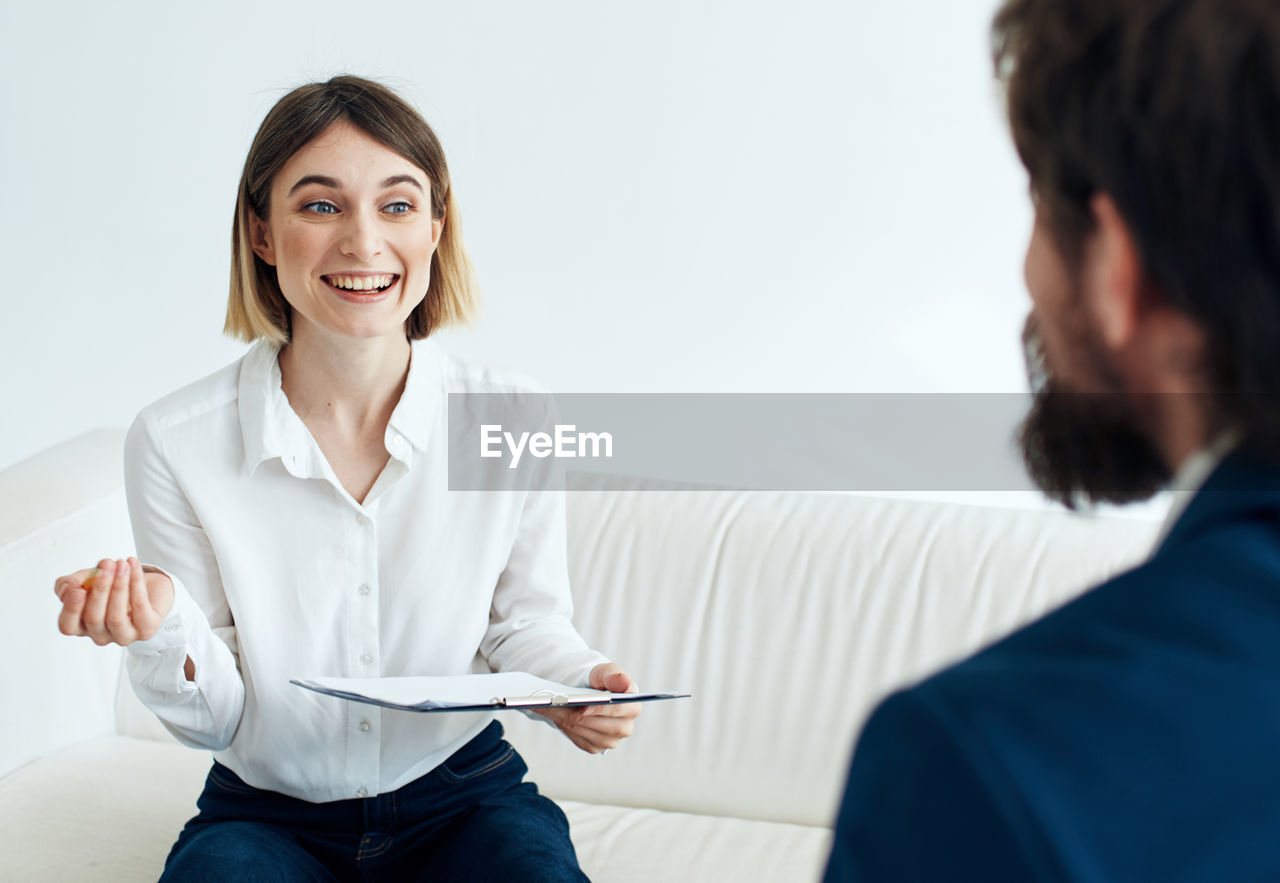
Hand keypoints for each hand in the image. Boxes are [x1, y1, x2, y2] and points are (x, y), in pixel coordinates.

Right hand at [54, 557, 174, 646]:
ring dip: (119, 586)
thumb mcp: (86, 578)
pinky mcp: (146, 630)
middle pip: (93, 618)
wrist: (148, 584)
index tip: (77, 590)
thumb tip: (67, 590)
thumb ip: (69, 583)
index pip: (68, 626)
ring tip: (122, 564)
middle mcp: (101, 635)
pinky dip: (136, 583)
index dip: (71, 610)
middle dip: (100, 589)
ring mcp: (124, 635)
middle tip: (107, 565)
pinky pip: (140, 607)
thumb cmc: (112, 585)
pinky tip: (134, 566)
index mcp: (82, 626)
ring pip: (116, 617)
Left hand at [532, 662, 641, 754]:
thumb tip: (624, 684)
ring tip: (553, 710)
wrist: (587, 693)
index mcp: (633, 706)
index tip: (582, 707)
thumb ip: (614, 675)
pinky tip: (558, 717)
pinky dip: (569, 729)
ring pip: (589, 734)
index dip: (601, 710)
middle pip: (603, 726)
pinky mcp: (596, 747)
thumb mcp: (605, 672)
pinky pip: (582, 741)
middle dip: (580, 717)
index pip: (621, 711)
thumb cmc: (600, 681)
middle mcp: (626, 727)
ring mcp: (612, 740)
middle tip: (559, 708)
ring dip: (570, 723)